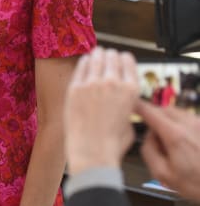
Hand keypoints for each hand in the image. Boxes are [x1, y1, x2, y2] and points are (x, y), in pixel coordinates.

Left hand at [63, 47, 138, 175]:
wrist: (92, 150)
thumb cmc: (111, 142)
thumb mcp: (130, 121)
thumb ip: (128, 105)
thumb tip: (124, 101)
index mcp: (131, 89)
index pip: (128, 60)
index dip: (123, 58)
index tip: (120, 58)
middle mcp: (113, 82)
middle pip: (112, 56)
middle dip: (109, 55)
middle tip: (106, 55)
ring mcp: (92, 83)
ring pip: (96, 57)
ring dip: (96, 55)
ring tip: (95, 54)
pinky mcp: (75, 87)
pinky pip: (81, 67)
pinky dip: (84, 62)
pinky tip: (84, 62)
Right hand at [138, 101, 199, 201]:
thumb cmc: (196, 183)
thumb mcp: (162, 174)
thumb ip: (148, 151)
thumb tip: (148, 136)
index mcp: (175, 135)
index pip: (150, 112)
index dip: (138, 106)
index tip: (130, 104)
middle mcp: (190, 125)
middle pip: (164, 109)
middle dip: (154, 116)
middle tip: (153, 134)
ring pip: (177, 113)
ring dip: (169, 120)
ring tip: (172, 142)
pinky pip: (189, 119)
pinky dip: (181, 125)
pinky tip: (185, 143)